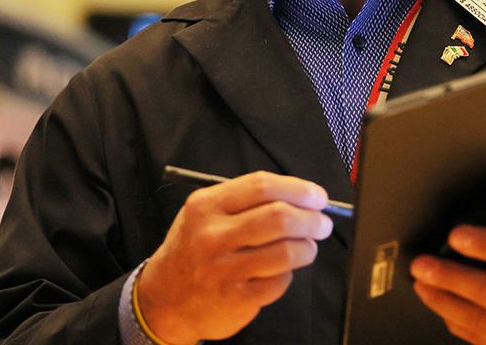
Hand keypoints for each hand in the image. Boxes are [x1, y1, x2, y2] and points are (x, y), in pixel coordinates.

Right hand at [136, 171, 334, 343]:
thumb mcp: (205, 214)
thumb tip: (302, 197)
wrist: (163, 298)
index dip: (298, 189)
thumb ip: (246, 202)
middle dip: (311, 219)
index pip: (261, 187)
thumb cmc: (193, 250)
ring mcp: (224, 268)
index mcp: (207, 205)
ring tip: (307, 247)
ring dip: (307, 248)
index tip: (317, 196)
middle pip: (278, 217)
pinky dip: (288, 274)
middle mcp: (212, 234)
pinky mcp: (236, 297)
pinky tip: (282, 270)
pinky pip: (279, 281)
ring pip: (285, 251)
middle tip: (322, 223)